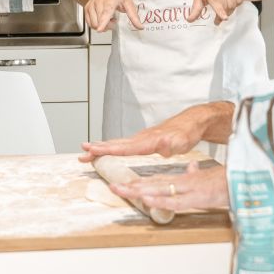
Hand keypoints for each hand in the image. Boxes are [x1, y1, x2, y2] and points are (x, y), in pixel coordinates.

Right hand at [78, 106, 206, 161]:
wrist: (192, 122)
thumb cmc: (186, 134)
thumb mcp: (182, 142)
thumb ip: (170, 144)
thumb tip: (162, 144)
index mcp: (147, 141)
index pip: (123, 147)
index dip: (107, 150)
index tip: (91, 150)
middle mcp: (141, 138)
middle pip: (115, 144)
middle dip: (97, 148)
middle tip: (81, 152)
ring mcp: (141, 138)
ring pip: (117, 143)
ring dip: (101, 147)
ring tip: (86, 151)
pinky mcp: (143, 140)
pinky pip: (123, 144)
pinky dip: (111, 147)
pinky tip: (106, 149)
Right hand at [84, 0, 142, 31]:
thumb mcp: (128, 2)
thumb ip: (133, 16)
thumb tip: (140, 27)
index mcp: (110, 0)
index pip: (106, 12)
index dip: (103, 22)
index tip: (100, 29)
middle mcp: (98, 2)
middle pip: (100, 22)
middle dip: (108, 26)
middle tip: (114, 19)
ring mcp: (91, 6)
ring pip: (94, 24)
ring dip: (102, 26)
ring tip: (108, 18)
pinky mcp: (86, 9)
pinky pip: (90, 23)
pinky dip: (96, 25)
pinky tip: (101, 18)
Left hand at [110, 161, 228, 211]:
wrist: (250, 177)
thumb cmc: (230, 181)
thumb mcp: (209, 177)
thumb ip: (197, 173)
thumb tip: (192, 167)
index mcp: (186, 181)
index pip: (158, 182)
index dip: (140, 184)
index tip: (124, 185)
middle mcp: (185, 183)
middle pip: (154, 185)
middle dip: (132, 187)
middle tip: (113, 186)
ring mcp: (191, 189)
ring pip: (160, 190)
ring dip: (140, 191)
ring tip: (122, 189)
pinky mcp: (200, 195)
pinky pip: (177, 199)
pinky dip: (161, 198)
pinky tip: (147, 199)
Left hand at [190, 0, 245, 24]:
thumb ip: (196, 9)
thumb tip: (189, 20)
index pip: (215, 0)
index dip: (220, 10)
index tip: (224, 18)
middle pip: (225, 6)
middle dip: (222, 15)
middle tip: (218, 19)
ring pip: (233, 4)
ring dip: (229, 10)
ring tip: (224, 7)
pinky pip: (240, 1)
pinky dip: (236, 4)